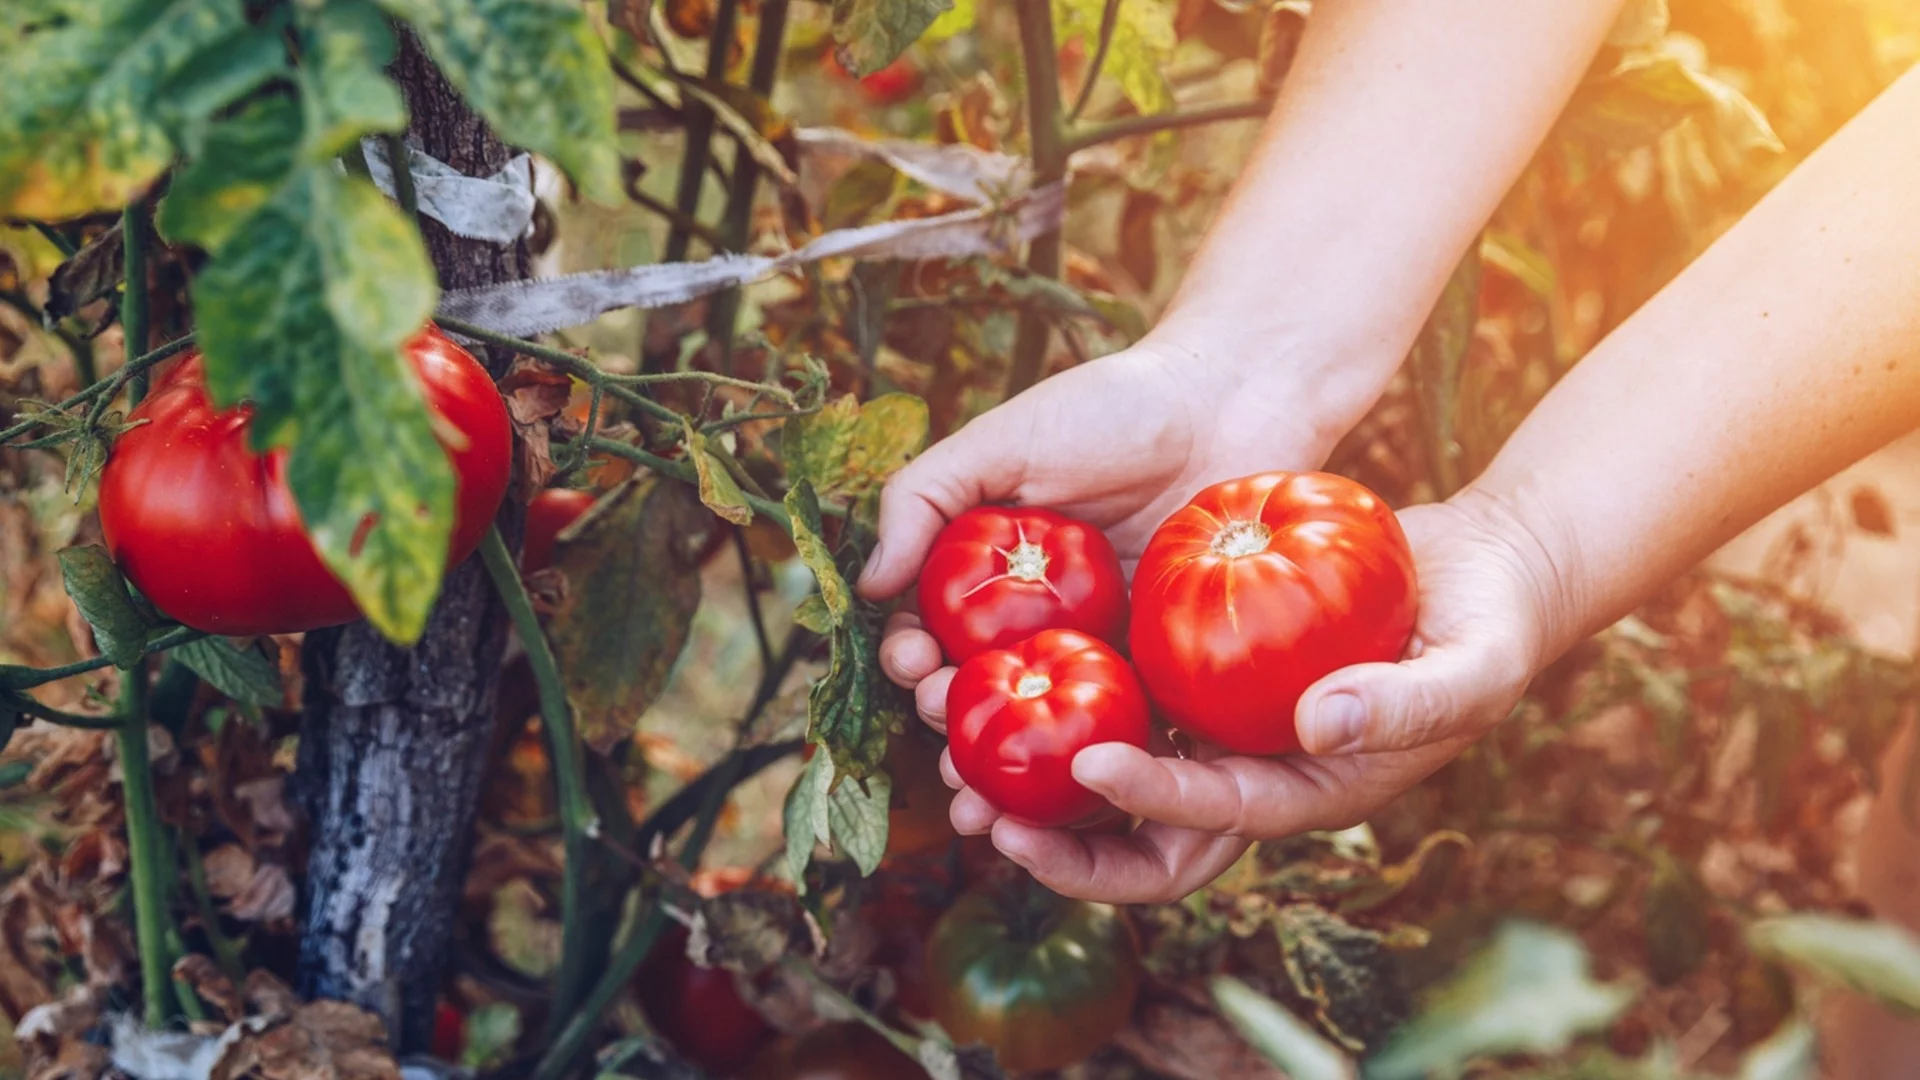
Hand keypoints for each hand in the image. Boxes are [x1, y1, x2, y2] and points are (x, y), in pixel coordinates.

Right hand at [858, 331, 1372, 894]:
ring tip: (982, 804)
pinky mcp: (1174, 673)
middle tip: (945, 736)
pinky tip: (1071, 807)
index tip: (912, 664)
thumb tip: (868, 584)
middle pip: (986, 694)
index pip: (937, 632)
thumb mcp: (1000, 441)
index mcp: (998, 574)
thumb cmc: (1114, 409)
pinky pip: (1132, 732)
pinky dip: (1097, 775)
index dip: (914, 659)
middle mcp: (1046, 620)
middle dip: (950, 730)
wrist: (1236, 403)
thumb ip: (922, 498)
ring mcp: (1110, 651)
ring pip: (1049, 731)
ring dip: (1006, 778)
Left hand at [928, 489, 1565, 903]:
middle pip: (1142, 837)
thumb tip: (1319, 725)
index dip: (1149, 800)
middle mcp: (1250, 771)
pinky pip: (1125, 695)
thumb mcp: (1469, 666)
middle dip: (1063, 843)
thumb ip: (1405, 703)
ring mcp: (1221, 726)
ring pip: (1114, 772)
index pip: (1214, 816)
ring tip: (958, 759)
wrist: (1479, 574)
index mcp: (1306, 792)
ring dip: (1037, 783)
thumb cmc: (1488, 628)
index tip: (1088, 763)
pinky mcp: (1203, 672)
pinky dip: (1067, 696)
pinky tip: (1007, 663)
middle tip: (980, 814)